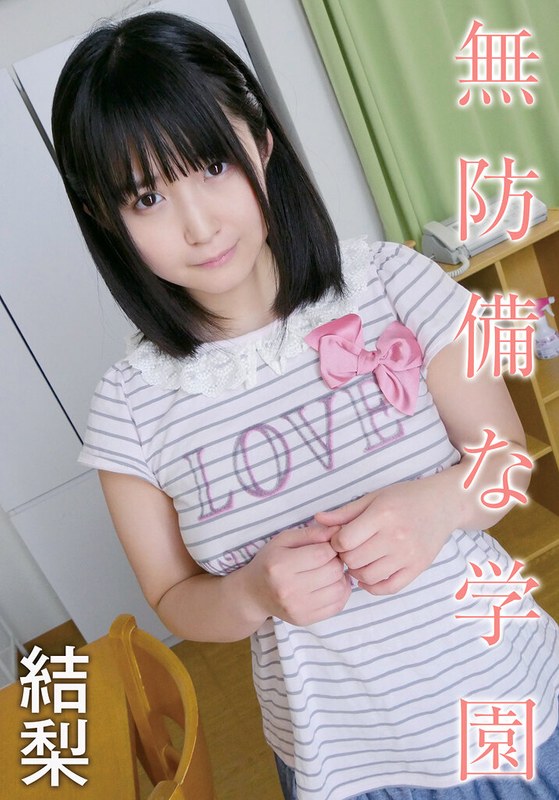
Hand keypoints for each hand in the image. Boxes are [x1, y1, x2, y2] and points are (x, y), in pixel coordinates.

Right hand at [244, 525, 351, 625]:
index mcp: (281, 565)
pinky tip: (332, 584)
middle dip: (337, 561)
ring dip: (341, 577)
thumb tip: (337, 530)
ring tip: (332, 571)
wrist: (253, 593)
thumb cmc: (270, 562)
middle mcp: (288, 589)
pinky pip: (337, 606)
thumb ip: (310, 533)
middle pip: (333, 571)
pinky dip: (342, 592)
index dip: (332, 546)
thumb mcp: (283, 540)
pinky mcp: (304, 619)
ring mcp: (297, 608)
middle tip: (331, 558)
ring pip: (339, 589)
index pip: (322, 553)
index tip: (330, 545)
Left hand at [314, 479, 454, 595]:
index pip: (345, 541)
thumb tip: (317, 520)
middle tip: (348, 550)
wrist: (442, 504)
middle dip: (345, 557)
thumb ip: (345, 512)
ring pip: (368, 576)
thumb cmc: (405, 498)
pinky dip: (373, 586)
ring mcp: (408, 555)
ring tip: (358, 561)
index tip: (340, 538)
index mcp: (382, 515)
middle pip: (354, 560)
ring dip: (357, 572)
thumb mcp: (373, 498)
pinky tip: (368, 576)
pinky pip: (388, 588)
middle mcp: (395, 537)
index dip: (335, 542)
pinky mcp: (417, 568)